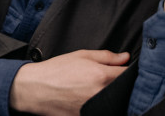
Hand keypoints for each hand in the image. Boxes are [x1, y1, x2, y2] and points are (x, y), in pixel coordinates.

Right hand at [10, 49, 129, 114]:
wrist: (35, 89)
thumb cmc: (56, 70)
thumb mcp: (82, 55)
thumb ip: (107, 57)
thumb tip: (125, 57)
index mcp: (101, 75)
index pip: (127, 75)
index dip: (128, 72)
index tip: (125, 71)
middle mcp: (100, 94)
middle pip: (123, 91)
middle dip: (120, 85)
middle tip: (110, 81)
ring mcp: (94, 109)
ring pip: (114, 103)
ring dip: (112, 97)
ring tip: (96, 90)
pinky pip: (102, 112)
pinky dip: (101, 107)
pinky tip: (91, 100)